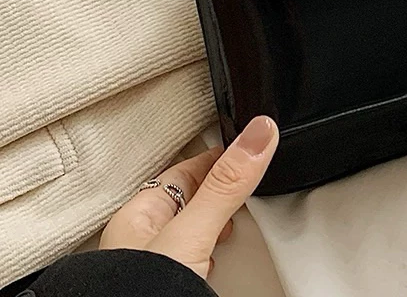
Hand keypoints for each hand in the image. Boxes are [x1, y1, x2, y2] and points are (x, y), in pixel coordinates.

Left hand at [100, 116, 277, 278]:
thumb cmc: (141, 295)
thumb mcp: (193, 231)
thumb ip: (227, 185)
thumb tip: (258, 134)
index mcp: (140, 214)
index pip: (187, 169)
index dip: (220, 155)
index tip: (251, 145)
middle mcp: (145, 240)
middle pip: (191, 199)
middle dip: (221, 190)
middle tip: (251, 180)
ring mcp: (159, 267)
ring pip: (194, 230)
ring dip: (217, 224)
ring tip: (238, 219)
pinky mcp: (174, 288)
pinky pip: (197, 259)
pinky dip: (212, 254)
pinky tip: (219, 260)